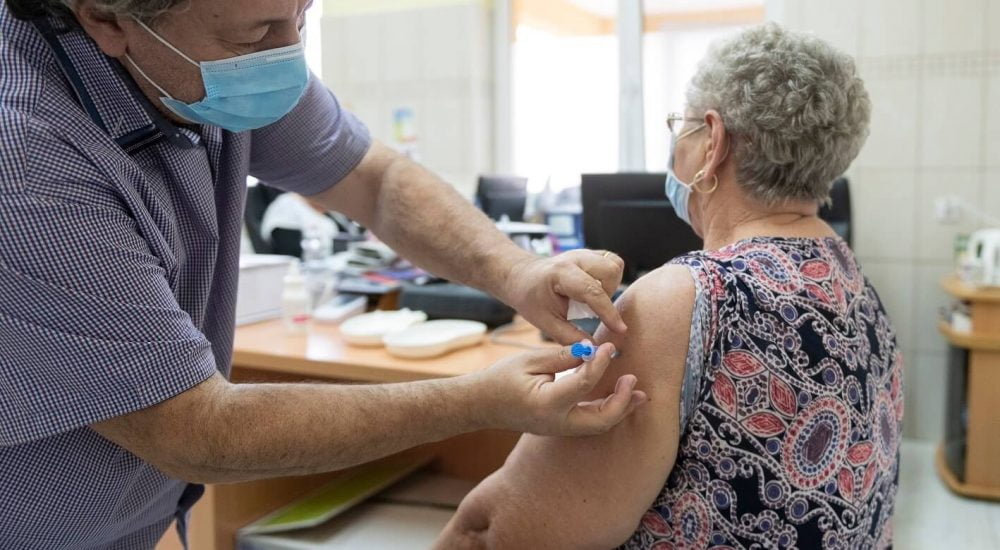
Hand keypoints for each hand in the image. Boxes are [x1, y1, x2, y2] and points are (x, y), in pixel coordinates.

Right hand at [474, 343, 646, 435]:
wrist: (481, 405)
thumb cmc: (501, 379)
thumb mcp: (529, 360)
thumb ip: (562, 356)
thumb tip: (591, 350)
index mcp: (546, 402)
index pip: (584, 383)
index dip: (600, 362)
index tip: (608, 345)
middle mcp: (556, 422)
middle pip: (601, 420)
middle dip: (622, 401)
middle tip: (633, 378)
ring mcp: (558, 429)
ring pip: (599, 425)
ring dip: (621, 409)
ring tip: (639, 393)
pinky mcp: (560, 428)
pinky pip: (590, 423)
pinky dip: (608, 411)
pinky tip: (619, 397)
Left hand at [503, 250, 627, 343]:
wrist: (522, 277)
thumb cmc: (531, 298)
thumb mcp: (545, 322)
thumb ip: (570, 337)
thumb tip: (595, 349)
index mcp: (561, 273)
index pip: (592, 291)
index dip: (608, 312)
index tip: (619, 329)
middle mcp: (575, 258)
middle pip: (611, 270)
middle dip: (609, 293)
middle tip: (591, 308)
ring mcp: (583, 253)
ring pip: (614, 264)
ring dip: (610, 285)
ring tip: (591, 299)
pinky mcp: (590, 254)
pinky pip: (611, 263)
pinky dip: (609, 279)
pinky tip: (594, 290)